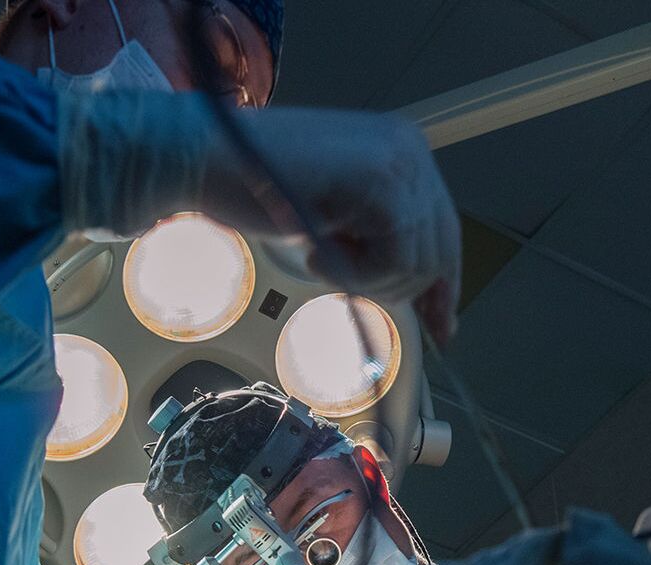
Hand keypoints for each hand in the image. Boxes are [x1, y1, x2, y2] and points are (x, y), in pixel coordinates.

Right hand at [201, 109, 461, 344]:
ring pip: (418, 261)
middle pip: (439, 251)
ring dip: (366, 279)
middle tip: (344, 280)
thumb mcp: (336, 217)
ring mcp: (399, 163)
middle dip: (396, 287)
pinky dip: (354, 273)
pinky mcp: (381, 183)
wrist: (205, 156)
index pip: (444, 231)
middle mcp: (410, 150)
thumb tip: (421, 295)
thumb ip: (379, 239)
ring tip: (321, 256)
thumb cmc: (255, 185)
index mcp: (403, 151)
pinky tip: (316, 252)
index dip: (443, 287)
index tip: (442, 329)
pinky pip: (393, 260)